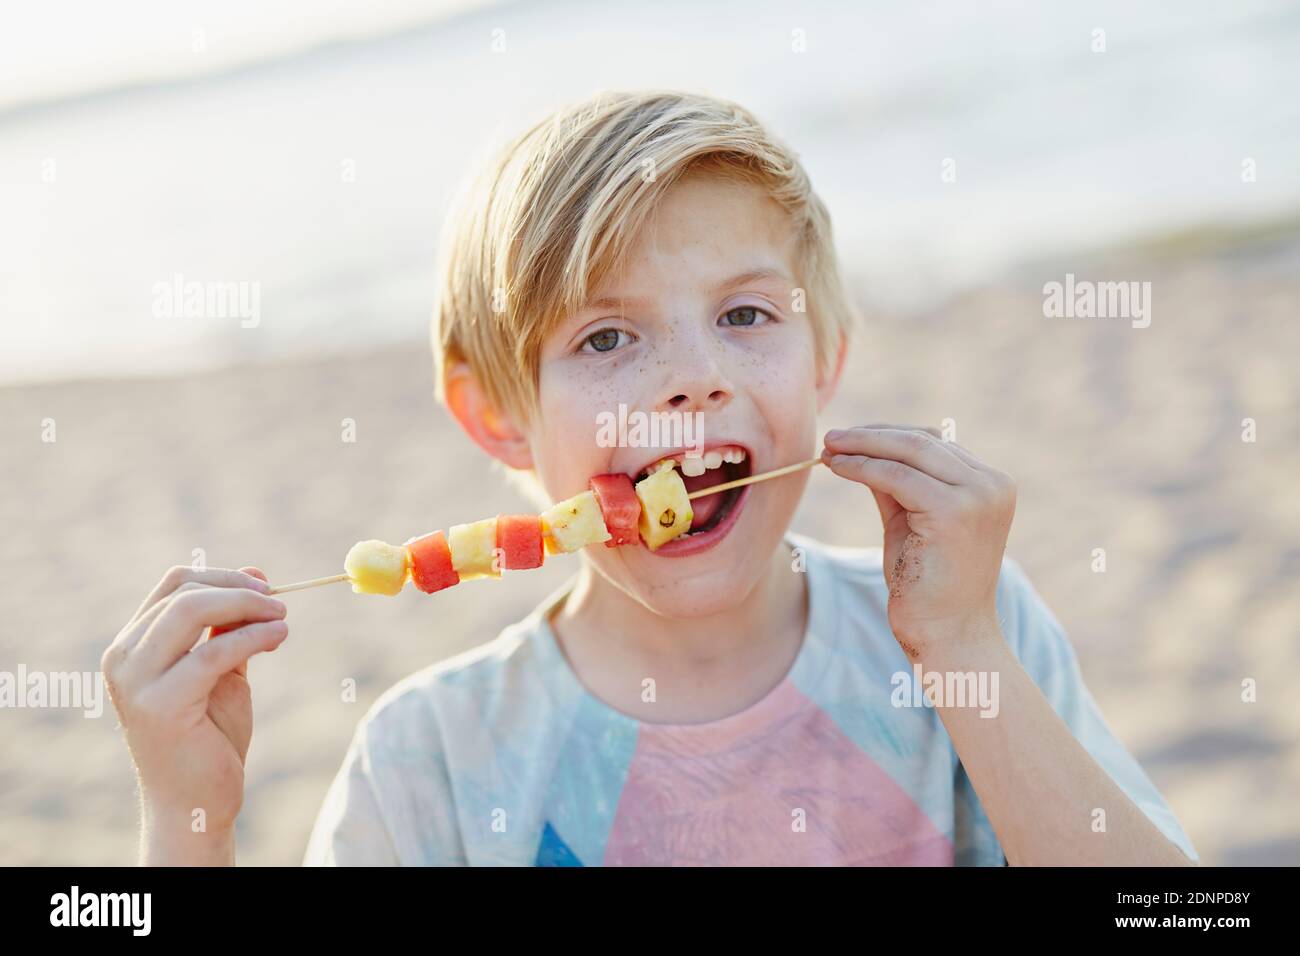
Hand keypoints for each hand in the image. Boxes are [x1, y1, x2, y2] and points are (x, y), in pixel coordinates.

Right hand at [102, 566, 287, 862]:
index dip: (224, 577)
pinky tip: (278, 638)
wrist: (195, 802)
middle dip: (238, 589)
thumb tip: (257, 573)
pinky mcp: (161, 704)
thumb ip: (231, 624)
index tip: (265, 587)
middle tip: (279, 603)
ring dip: (246, 606)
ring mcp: (136, 680)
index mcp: (134, 644)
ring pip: (190, 610)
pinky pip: (213, 651)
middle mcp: (124, 657)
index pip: (174, 584)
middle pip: (182, 591)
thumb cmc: (208, 736)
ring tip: (281, 619)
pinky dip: (252, 636)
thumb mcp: (222, 669)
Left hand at [822, 425, 1015, 659]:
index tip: (849, 438)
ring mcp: (979, 496)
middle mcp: (993, 484)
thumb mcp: (910, 519)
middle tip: (831, 437)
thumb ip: (895, 483)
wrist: (946, 633)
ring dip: (862, 446)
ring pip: (909, 452)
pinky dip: (862, 467)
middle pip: (923, 441)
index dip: (888, 435)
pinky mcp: (954, 512)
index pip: (935, 443)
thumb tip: (857, 448)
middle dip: (871, 436)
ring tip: (828, 449)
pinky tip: (837, 467)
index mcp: (991, 483)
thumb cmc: (925, 583)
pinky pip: (896, 476)